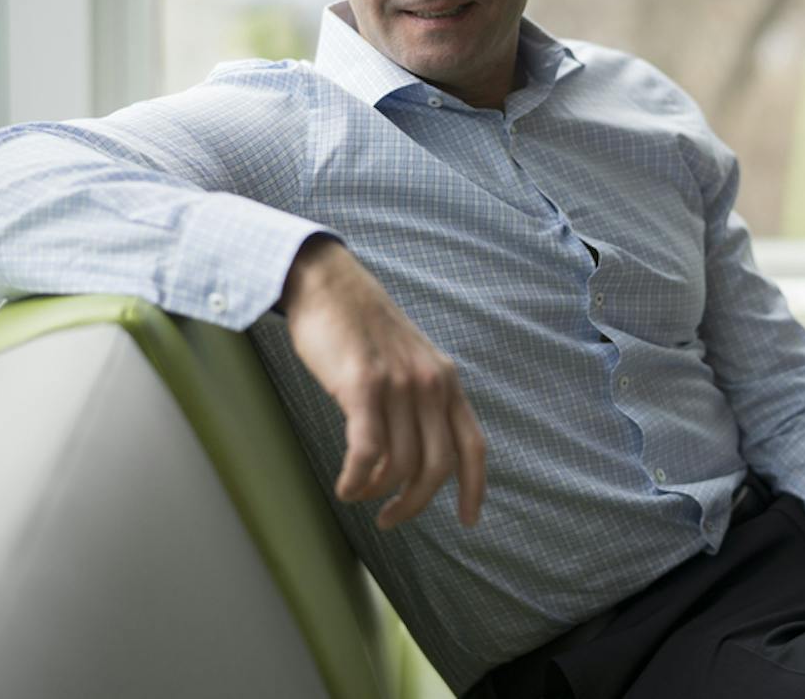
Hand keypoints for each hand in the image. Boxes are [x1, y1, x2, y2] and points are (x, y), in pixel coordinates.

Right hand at [280, 237, 485, 530]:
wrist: (330, 283)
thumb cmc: (363, 328)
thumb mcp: (411, 360)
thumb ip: (423, 398)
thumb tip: (418, 452)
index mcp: (446, 381)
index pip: (473, 446)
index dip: (474, 488)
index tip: (467, 521)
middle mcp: (430, 384)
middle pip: (436, 467)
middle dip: (413, 503)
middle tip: (388, 519)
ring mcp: (398, 385)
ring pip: (399, 464)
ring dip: (376, 492)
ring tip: (357, 493)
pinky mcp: (363, 386)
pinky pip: (367, 452)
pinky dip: (356, 480)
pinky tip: (345, 486)